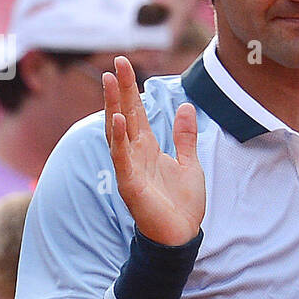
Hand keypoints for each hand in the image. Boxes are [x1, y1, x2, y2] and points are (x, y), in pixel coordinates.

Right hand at [104, 56, 205, 246]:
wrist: (181, 235)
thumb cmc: (182, 203)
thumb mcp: (189, 163)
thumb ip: (185, 136)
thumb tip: (185, 105)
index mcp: (148, 148)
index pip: (136, 112)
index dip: (130, 88)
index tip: (123, 64)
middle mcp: (135, 154)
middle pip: (125, 115)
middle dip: (120, 90)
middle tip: (116, 62)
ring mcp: (130, 168)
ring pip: (118, 132)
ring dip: (113, 106)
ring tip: (109, 82)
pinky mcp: (130, 185)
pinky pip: (122, 158)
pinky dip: (119, 140)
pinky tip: (118, 120)